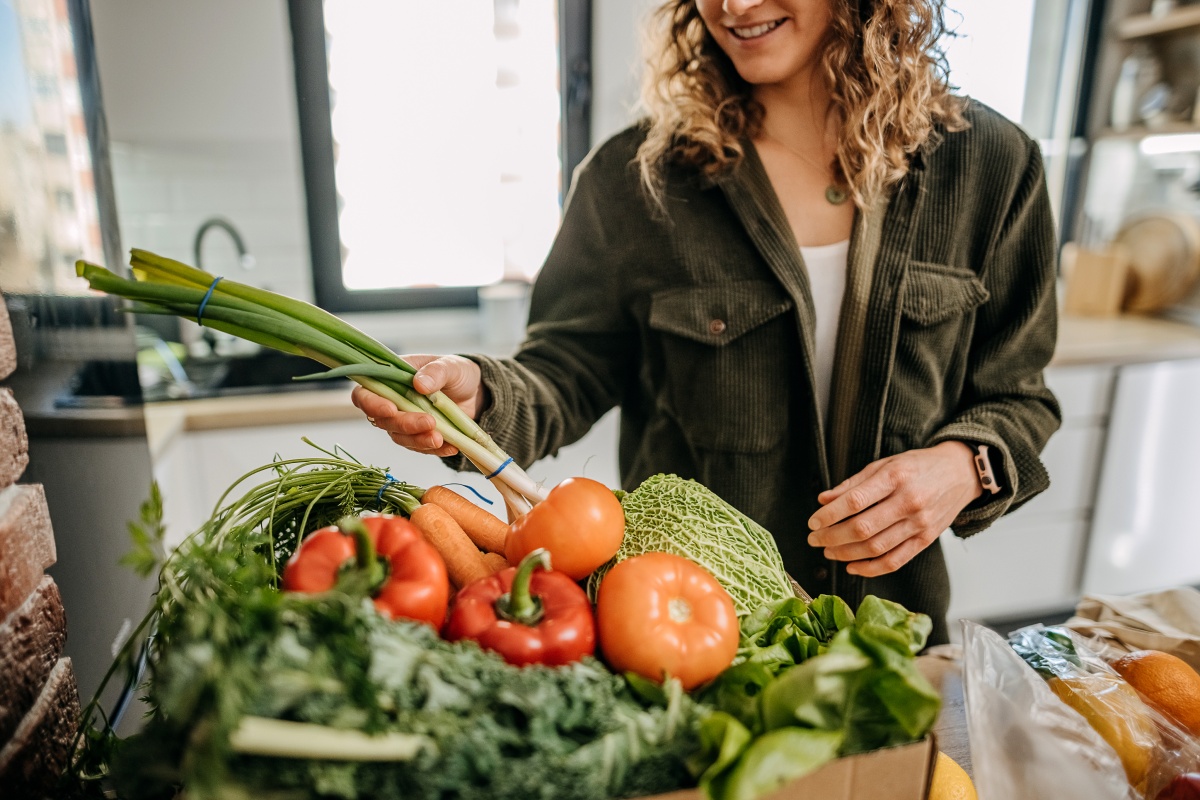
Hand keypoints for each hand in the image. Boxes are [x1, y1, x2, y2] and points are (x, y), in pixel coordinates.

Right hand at [350, 355, 484, 456]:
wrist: (476, 393)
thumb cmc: (457, 373)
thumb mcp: (451, 366)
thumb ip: (435, 372)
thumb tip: (419, 383)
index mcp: (391, 379)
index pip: (364, 394)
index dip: (371, 404)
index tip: (391, 409)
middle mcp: (392, 402)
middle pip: (383, 421)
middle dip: (405, 424)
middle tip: (429, 422)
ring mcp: (405, 421)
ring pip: (400, 437)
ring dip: (419, 440)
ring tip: (440, 438)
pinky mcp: (419, 437)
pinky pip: (420, 448)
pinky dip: (434, 449)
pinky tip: (451, 446)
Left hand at [806, 442, 982, 576]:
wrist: (960, 473)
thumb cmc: (918, 467)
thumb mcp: (884, 464)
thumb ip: (853, 484)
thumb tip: (823, 500)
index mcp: (895, 477)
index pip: (855, 501)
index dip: (829, 515)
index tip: (813, 521)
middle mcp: (909, 502)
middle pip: (863, 528)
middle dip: (832, 537)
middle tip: (814, 538)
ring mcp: (920, 524)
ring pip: (876, 548)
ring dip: (846, 554)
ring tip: (828, 551)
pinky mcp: (926, 540)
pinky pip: (895, 561)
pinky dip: (870, 569)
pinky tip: (852, 566)